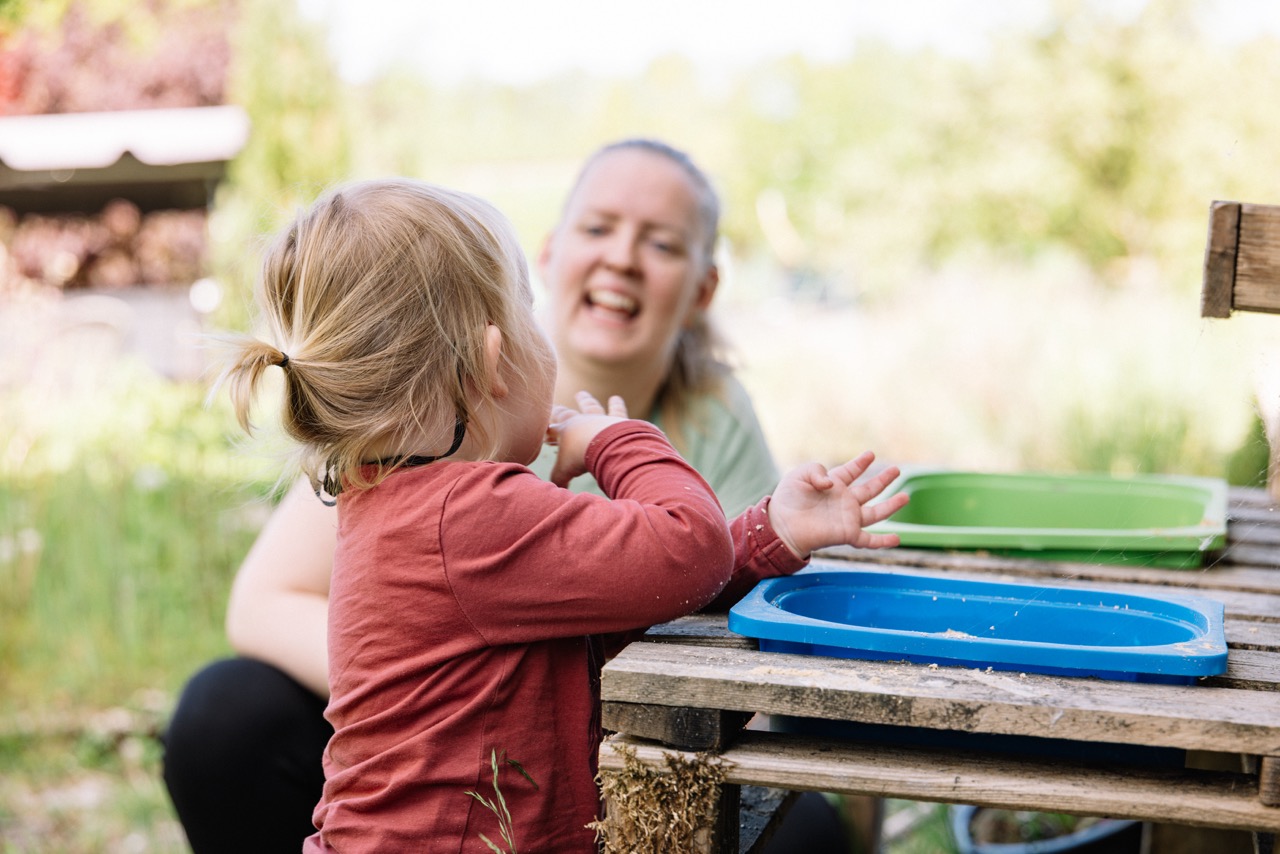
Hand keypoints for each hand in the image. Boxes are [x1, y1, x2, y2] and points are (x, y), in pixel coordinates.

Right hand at [545, 391, 628, 486]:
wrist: (605, 446)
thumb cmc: (581, 457)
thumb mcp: (564, 471)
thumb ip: (558, 478)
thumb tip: (555, 490)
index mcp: (565, 431)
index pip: (552, 428)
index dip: (547, 430)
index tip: (542, 429)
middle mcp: (581, 421)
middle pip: (567, 414)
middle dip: (559, 411)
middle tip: (555, 406)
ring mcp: (599, 418)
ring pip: (590, 406)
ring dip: (585, 400)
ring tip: (581, 394)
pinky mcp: (618, 420)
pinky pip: (616, 410)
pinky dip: (616, 405)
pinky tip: (616, 399)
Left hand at [767, 451, 908, 558]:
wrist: (782, 524)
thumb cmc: (788, 499)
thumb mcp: (800, 475)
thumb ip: (818, 471)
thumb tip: (833, 484)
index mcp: (833, 485)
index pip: (851, 471)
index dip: (860, 463)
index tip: (870, 454)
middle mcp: (844, 501)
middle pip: (869, 489)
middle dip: (883, 479)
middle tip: (897, 469)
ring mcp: (848, 518)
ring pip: (876, 513)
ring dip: (891, 505)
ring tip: (906, 497)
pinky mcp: (847, 534)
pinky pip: (869, 540)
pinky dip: (884, 541)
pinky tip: (898, 538)